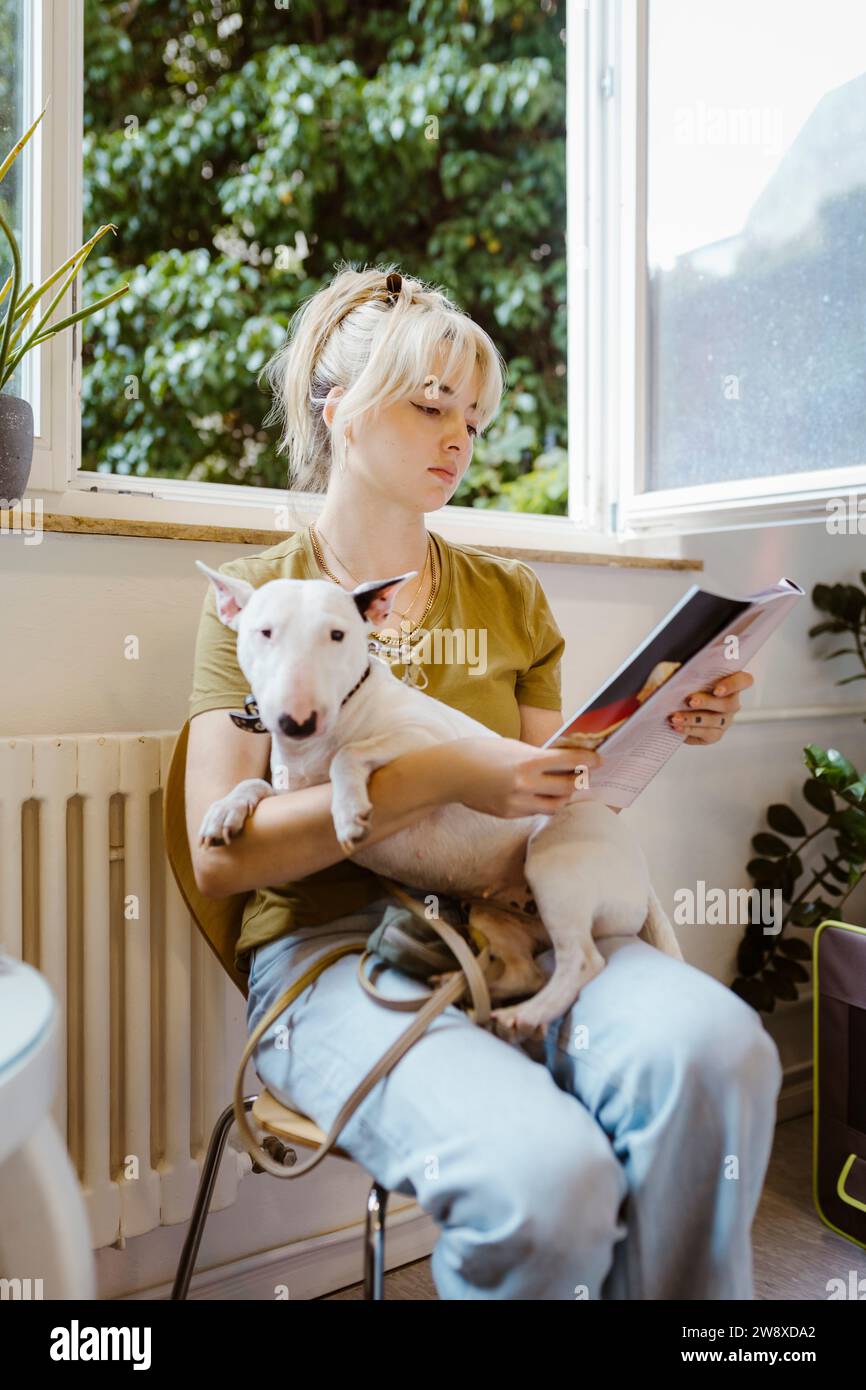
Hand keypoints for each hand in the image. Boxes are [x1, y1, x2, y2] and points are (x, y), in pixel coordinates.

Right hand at [443, 737, 603, 817]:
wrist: (450, 772)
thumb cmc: (480, 752)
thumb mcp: (512, 746)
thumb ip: (537, 756)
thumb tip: (563, 760)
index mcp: (527, 762)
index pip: (569, 762)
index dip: (588, 761)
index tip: (599, 760)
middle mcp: (525, 785)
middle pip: (568, 788)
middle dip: (578, 781)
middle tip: (584, 774)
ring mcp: (517, 803)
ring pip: (555, 805)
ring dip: (563, 796)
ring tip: (564, 786)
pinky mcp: (509, 814)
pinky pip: (535, 811)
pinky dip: (542, 802)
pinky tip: (539, 793)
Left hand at [668, 670, 754, 744]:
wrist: (666, 704)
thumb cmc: (676, 684)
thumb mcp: (676, 671)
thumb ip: (679, 669)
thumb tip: (675, 671)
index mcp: (728, 680)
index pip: (743, 680)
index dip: (734, 685)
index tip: (717, 690)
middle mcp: (731, 701)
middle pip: (729, 704)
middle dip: (708, 703)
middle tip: (690, 701)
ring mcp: (725, 719)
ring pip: (716, 721)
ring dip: (694, 719)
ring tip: (675, 717)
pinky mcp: (714, 734)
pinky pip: (706, 734)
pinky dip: (689, 730)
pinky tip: (676, 726)